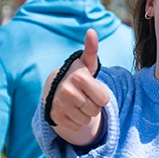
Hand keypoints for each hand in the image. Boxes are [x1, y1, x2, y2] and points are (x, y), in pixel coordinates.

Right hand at [44, 29, 110, 144]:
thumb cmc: (77, 75)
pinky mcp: (54, 117)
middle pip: (95, 111)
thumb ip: (91, 49)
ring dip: (85, 114)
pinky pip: (76, 126)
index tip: (91, 88)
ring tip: (77, 103)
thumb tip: (91, 31)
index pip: (104, 100)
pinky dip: (75, 121)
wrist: (55, 88)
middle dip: (93, 106)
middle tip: (84, 96)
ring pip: (86, 120)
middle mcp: (67, 91)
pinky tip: (70, 111)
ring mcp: (59, 104)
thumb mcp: (87, 63)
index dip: (100, 96)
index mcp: (79, 77)